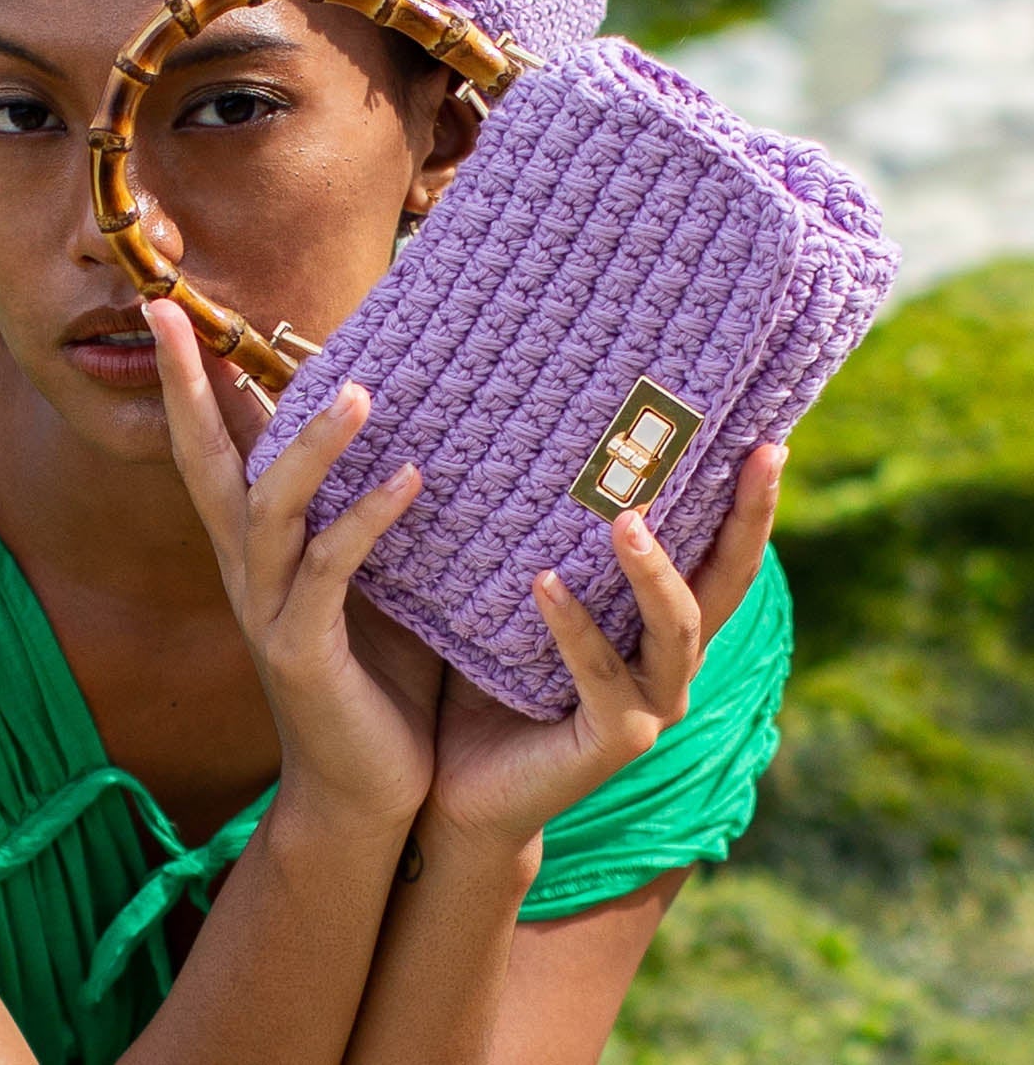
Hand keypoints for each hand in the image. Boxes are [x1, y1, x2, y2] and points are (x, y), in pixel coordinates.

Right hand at [143, 298, 443, 831]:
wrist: (369, 793)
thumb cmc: (378, 674)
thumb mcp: (368, 576)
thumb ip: (360, 507)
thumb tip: (398, 427)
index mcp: (254, 549)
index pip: (211, 449)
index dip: (191, 383)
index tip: (173, 311)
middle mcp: (245, 572)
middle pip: (201, 464)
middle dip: (186, 388)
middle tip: (173, 315)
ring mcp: (266, 612)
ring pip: (267, 508)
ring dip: (309, 446)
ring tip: (360, 393)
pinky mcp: (301, 651)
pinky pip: (327, 571)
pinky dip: (365, 520)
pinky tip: (411, 480)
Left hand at [424, 444, 787, 853]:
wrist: (459, 785)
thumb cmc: (485, 679)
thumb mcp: (521, 597)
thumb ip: (544, 540)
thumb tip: (534, 445)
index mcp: (655, 622)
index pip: (716, 552)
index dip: (747, 501)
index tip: (765, 437)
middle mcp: (670, 661)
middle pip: (726, 582)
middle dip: (747, 517)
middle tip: (758, 454)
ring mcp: (651, 705)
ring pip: (676, 629)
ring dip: (653, 570)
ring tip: (624, 519)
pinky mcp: (616, 741)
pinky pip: (601, 674)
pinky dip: (574, 626)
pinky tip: (545, 583)